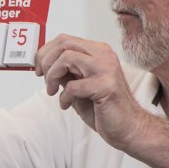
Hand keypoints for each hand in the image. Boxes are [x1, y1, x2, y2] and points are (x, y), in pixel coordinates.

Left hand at [35, 34, 148, 149]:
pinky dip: (64, 97)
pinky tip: (66, 104)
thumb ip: (65, 73)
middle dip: (46, 61)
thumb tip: (44, 65)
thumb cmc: (105, 108)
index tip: (39, 68)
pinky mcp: (106, 86)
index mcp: (98, 52)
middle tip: (44, 79)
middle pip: (64, 43)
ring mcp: (106, 69)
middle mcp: (104, 56)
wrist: (128, 128)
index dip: (46, 52)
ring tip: (53, 91)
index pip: (65, 40)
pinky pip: (73, 85)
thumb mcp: (79, 86)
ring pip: (66, 58)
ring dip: (52, 76)